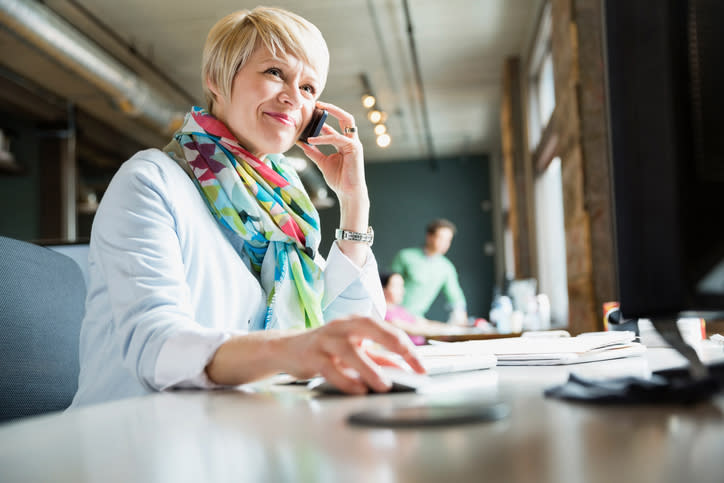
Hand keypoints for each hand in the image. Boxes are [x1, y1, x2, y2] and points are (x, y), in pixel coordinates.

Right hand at [280, 316, 425, 393]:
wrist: (286, 348)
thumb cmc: (325, 348)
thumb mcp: (354, 350)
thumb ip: (377, 358)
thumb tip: (403, 368)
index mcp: (357, 322)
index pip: (388, 330)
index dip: (408, 349)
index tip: (421, 368)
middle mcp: (342, 326)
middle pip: (372, 327)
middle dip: (395, 344)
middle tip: (413, 365)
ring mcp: (325, 339)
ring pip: (349, 351)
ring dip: (369, 369)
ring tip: (384, 385)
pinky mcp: (311, 355)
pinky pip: (329, 368)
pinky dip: (345, 379)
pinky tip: (358, 390)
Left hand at [296, 101, 365, 200]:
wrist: (348, 192)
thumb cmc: (339, 179)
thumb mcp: (322, 162)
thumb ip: (313, 152)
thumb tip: (302, 143)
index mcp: (343, 143)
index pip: (334, 125)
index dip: (322, 118)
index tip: (310, 112)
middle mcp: (350, 140)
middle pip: (345, 117)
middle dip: (332, 108)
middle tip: (317, 103)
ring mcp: (354, 143)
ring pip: (345, 121)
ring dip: (331, 114)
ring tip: (317, 111)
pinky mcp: (354, 148)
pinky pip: (338, 138)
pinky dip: (324, 138)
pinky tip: (312, 139)